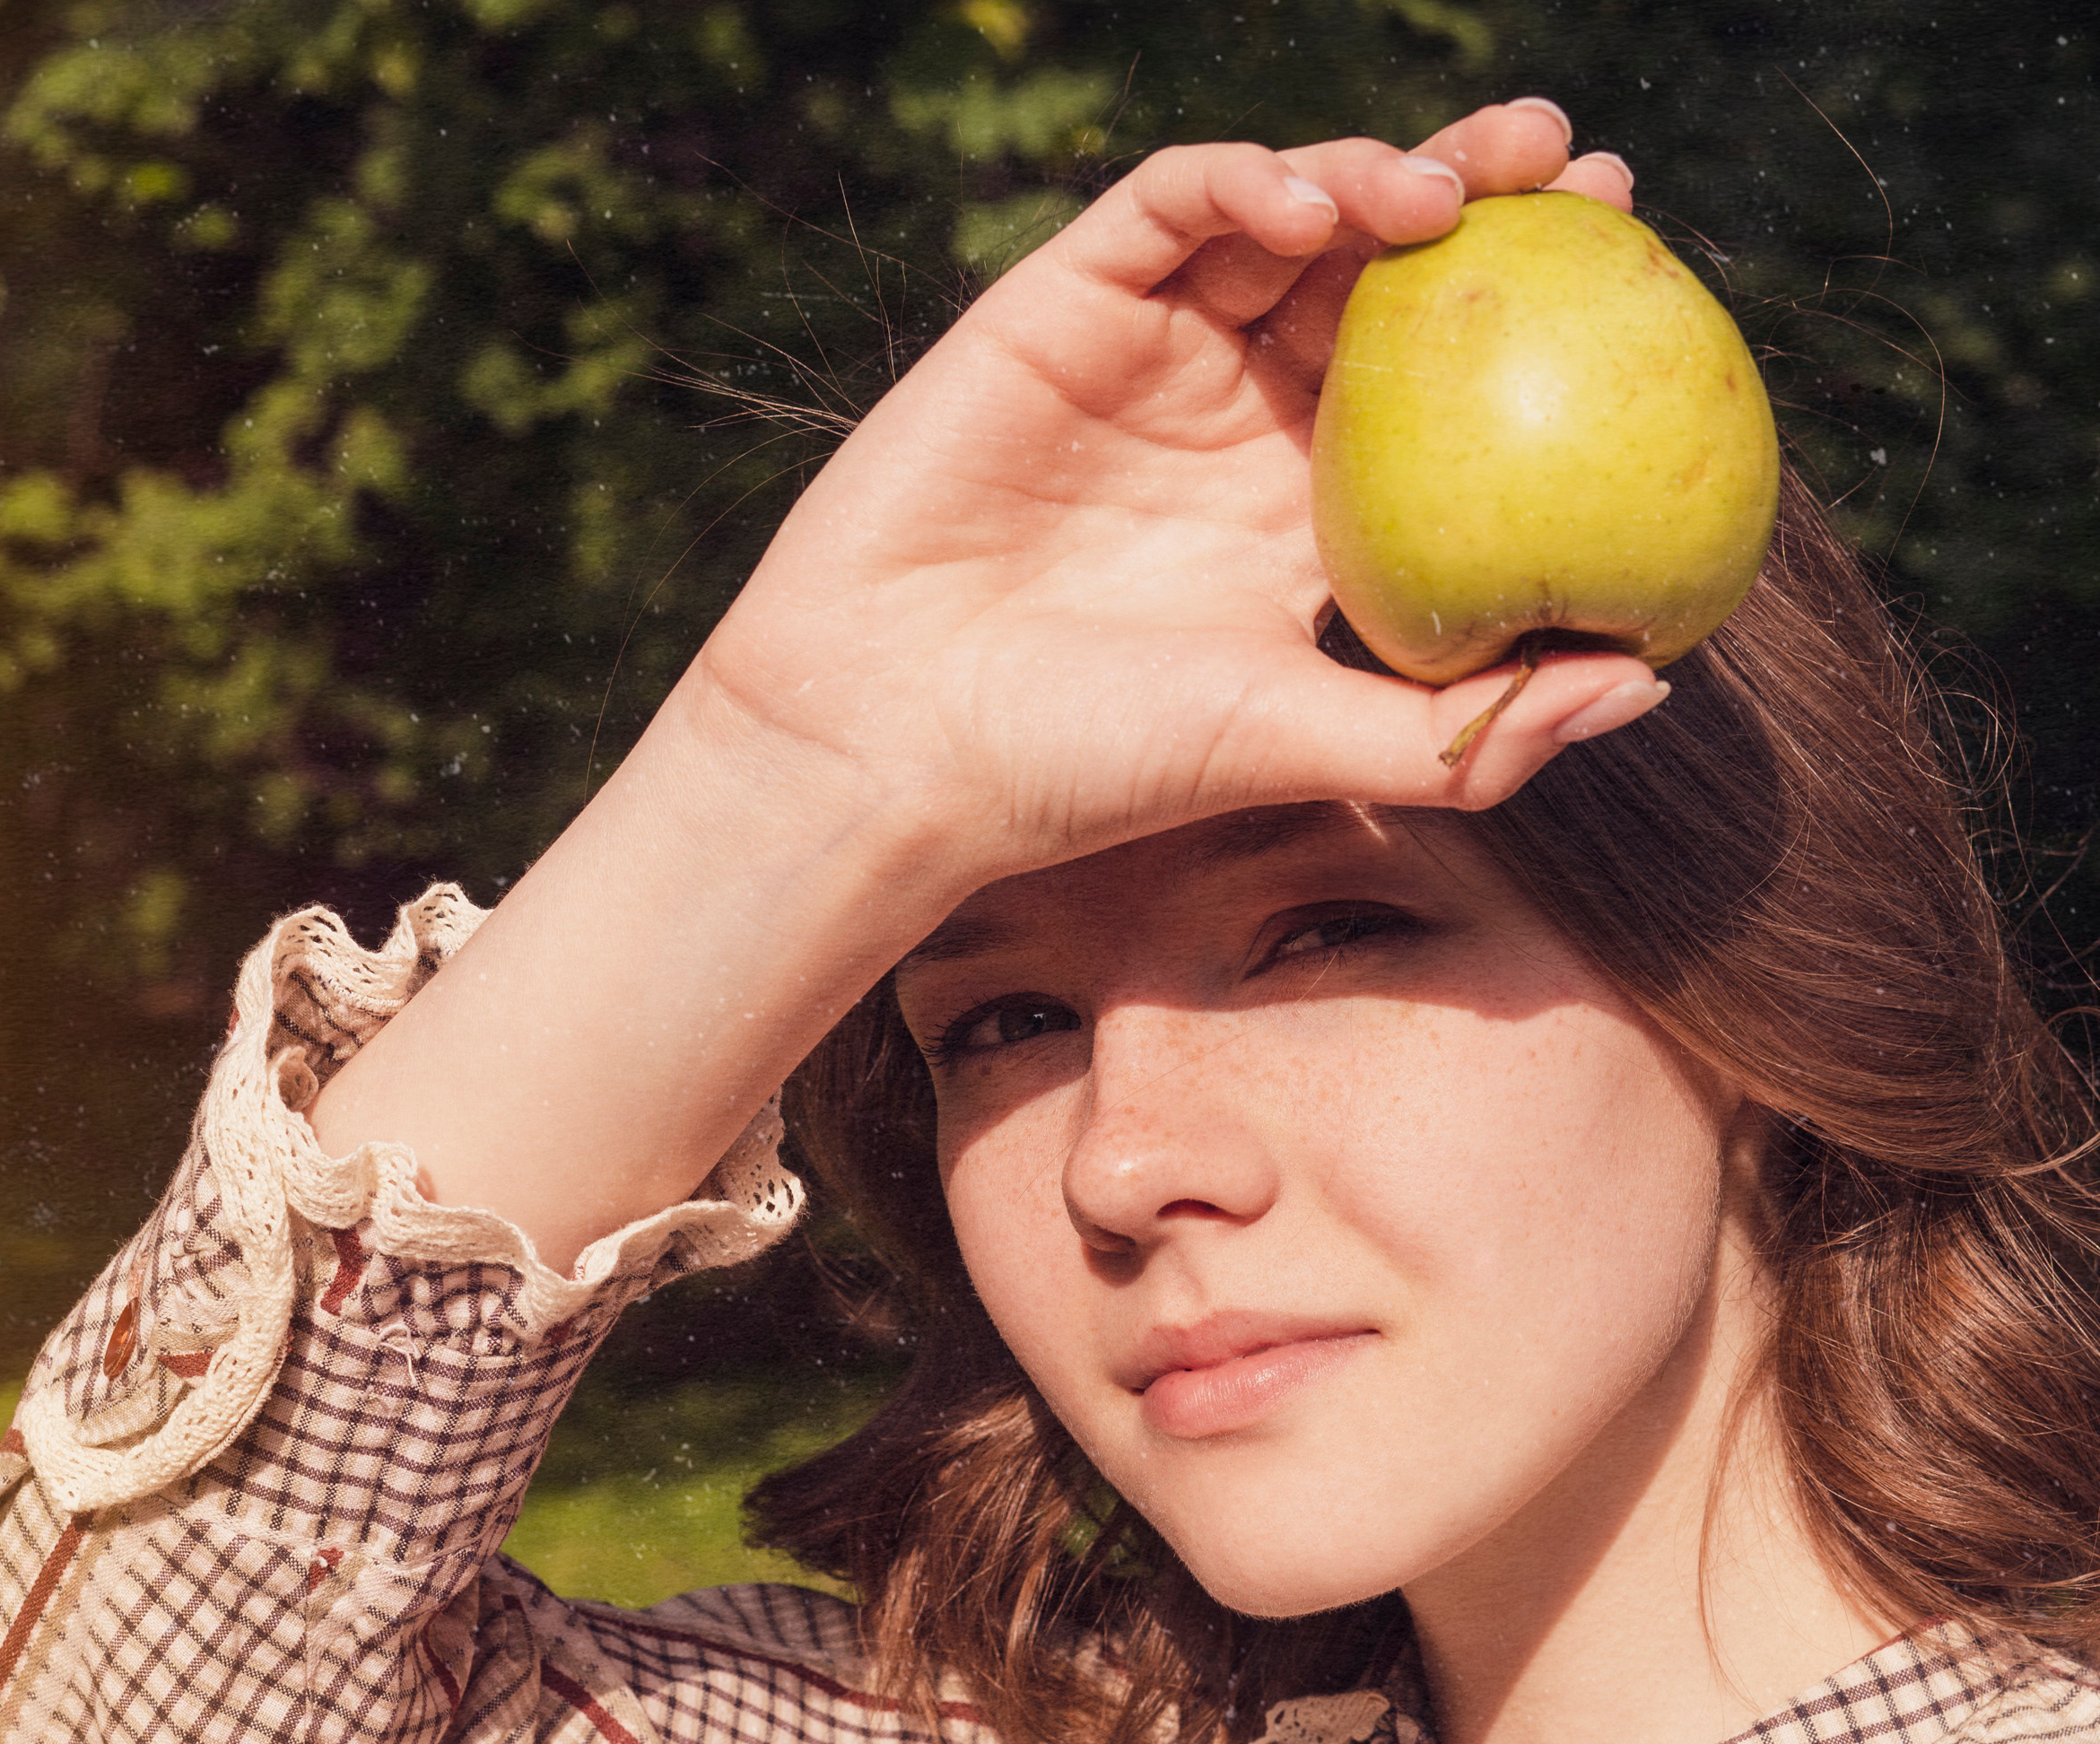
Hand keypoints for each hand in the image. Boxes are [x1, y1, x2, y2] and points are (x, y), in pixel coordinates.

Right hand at [688, 104, 1652, 890]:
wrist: (897, 745)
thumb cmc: (1090, 765)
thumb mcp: (1302, 745)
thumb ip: (1464, 733)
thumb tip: (1649, 688)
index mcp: (1300, 510)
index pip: (1442, 383)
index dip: (1535, 318)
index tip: (1633, 275)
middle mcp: (1234, 418)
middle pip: (1381, 272)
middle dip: (1485, 202)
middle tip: (1574, 174)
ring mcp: (1147, 354)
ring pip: (1284, 215)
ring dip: (1377, 177)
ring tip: (1449, 194)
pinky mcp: (1058, 306)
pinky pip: (1167, 207)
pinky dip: (1242, 183)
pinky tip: (1308, 211)